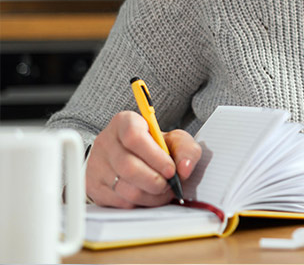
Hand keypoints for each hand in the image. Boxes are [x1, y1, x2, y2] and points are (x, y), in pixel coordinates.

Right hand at [85, 110, 200, 207]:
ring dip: (150, 195)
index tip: (171, 169)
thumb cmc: (154, 146)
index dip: (155, 157)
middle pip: (129, 167)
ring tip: (163, 191)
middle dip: (156, 181)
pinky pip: (119, 202)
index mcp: (125, 123)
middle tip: (169, 184)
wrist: (132, 155)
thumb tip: (185, 168)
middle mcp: (106, 142)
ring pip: (124, 188)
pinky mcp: (94, 187)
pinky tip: (149, 196)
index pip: (134, 137)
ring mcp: (96, 165)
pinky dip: (140, 203)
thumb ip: (186, 149)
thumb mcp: (174, 140)